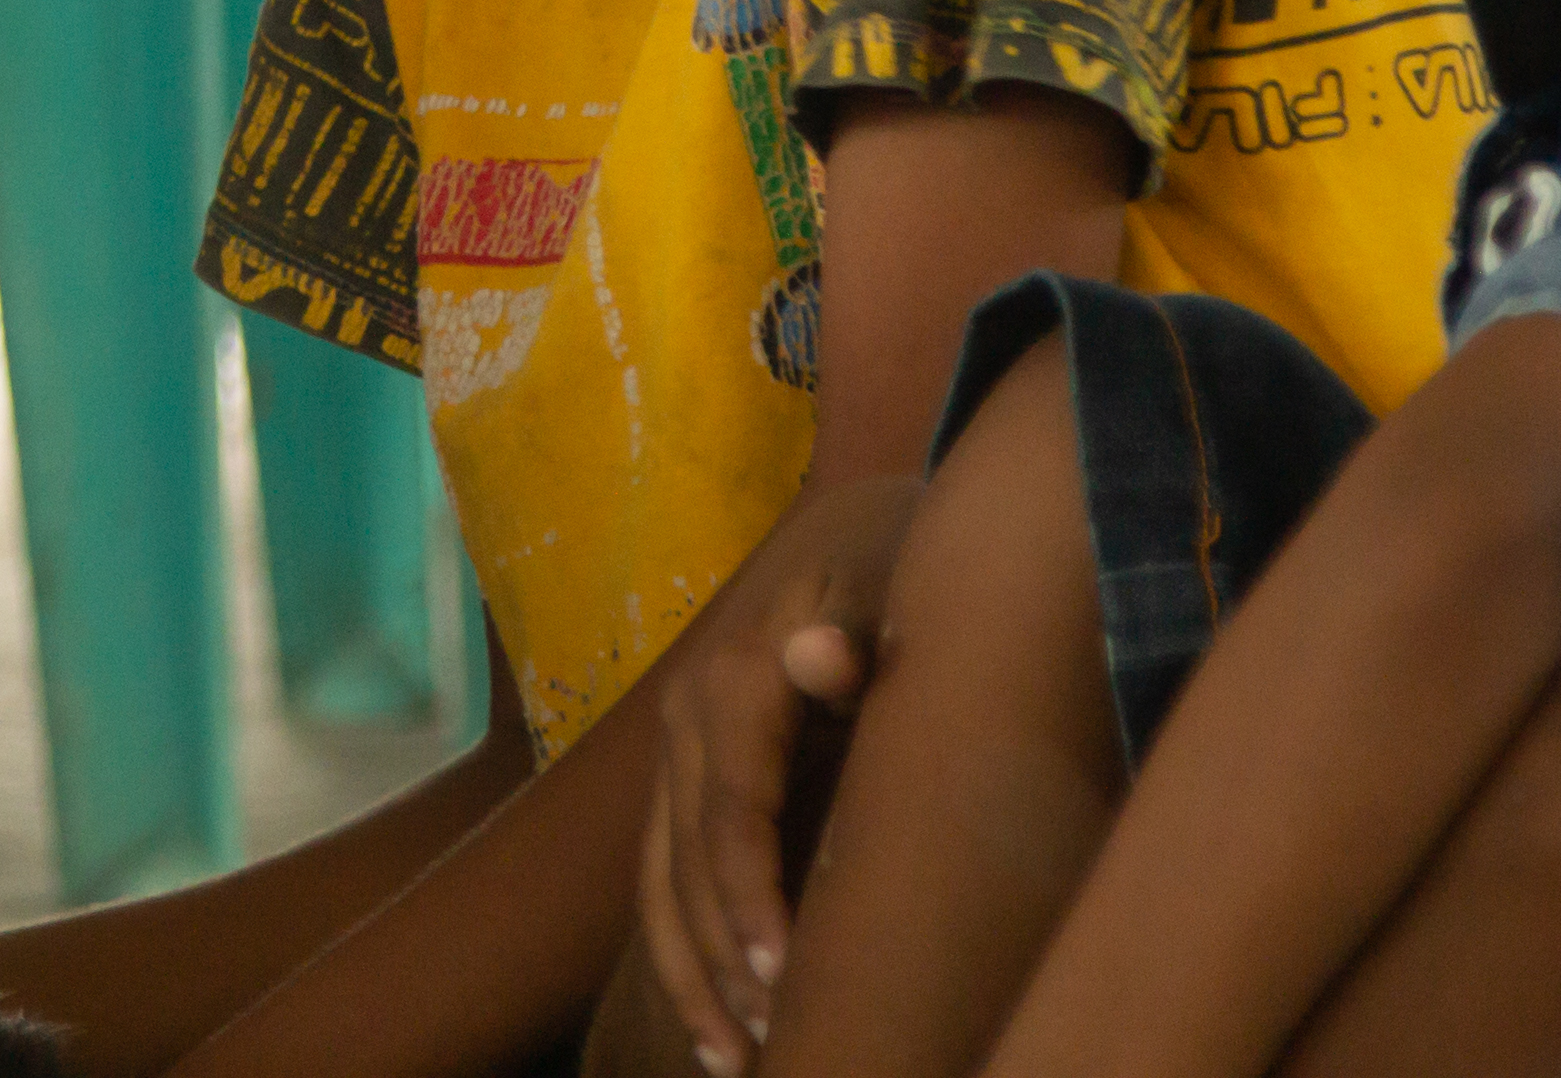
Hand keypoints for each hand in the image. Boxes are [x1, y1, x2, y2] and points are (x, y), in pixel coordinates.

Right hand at [642, 470, 916, 1076]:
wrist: (868, 536)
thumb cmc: (901, 569)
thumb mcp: (894, 581)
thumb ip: (861, 630)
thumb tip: (817, 654)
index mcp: (732, 677)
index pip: (730, 809)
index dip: (748, 893)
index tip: (782, 975)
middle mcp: (688, 721)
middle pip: (683, 861)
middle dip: (718, 961)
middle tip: (771, 1045)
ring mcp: (682, 756)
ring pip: (660, 884)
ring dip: (690, 978)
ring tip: (733, 1064)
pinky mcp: (693, 785)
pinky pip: (669, 880)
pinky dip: (685, 956)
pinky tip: (714, 1031)